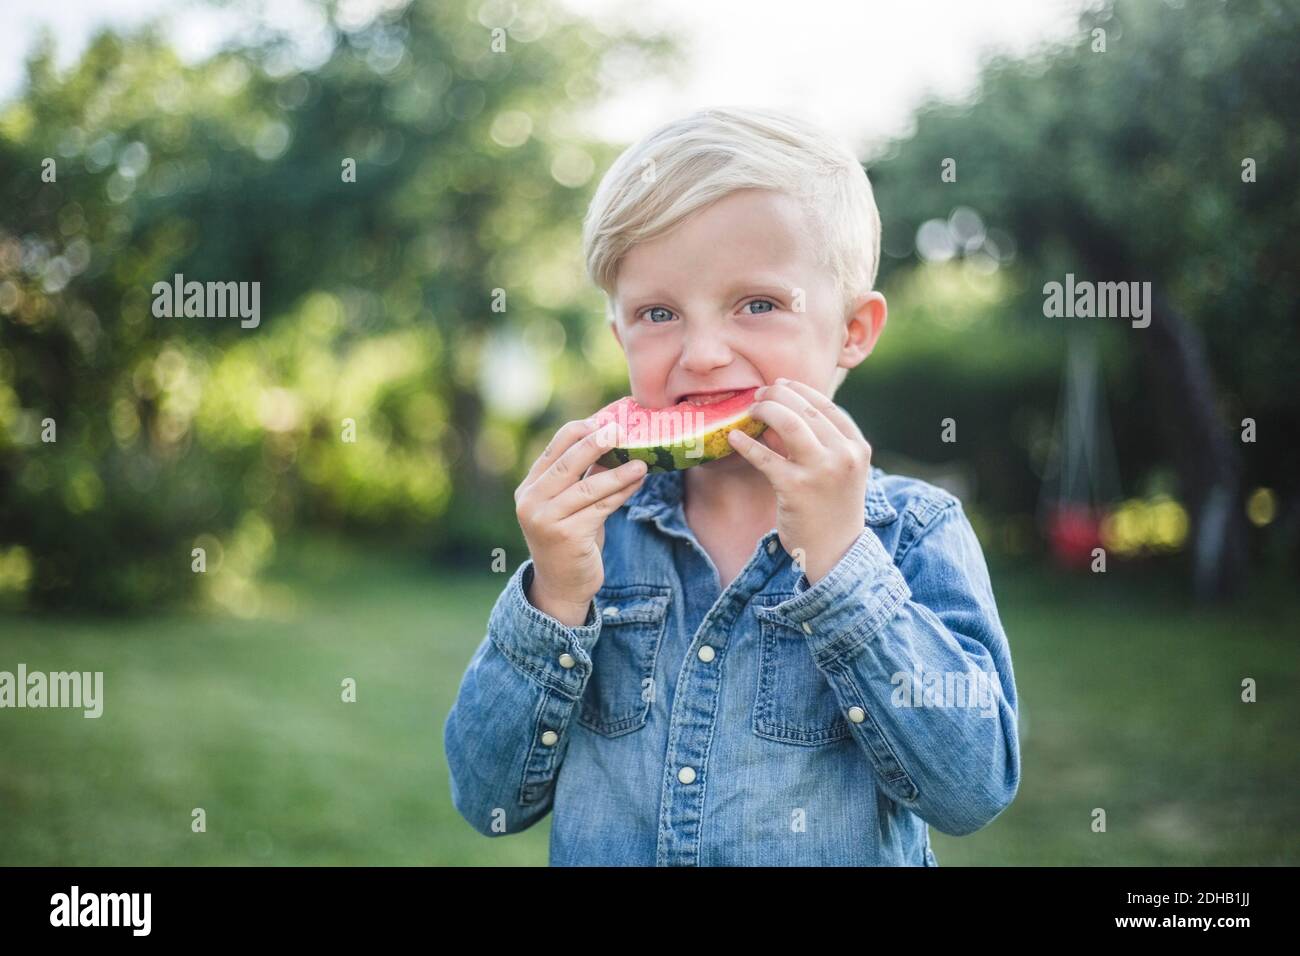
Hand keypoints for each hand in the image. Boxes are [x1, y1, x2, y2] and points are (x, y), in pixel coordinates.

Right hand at [514, 418, 647, 624]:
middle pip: (568, 463)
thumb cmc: (569, 539)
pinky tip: (638, 481)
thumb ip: (583, 478)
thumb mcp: (570, 505)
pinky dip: (622, 492)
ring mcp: (546, 519)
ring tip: (642, 460)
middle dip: (597, 443)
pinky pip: (601, 507)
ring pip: (588, 487)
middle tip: (621, 430)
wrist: (560, 586)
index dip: (580, 431)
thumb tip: (613, 442)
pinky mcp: (568, 536)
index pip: (554, 448)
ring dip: (618, 471)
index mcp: (529, 487)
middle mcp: (531, 501)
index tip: (605, 421)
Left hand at [726, 377, 871, 584]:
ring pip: (789, 423)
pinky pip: (765, 457)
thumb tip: (778, 411)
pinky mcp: (795, 488)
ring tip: (749, 411)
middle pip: (805, 408)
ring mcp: (821, 471)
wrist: (836, 552)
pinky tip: (733, 437)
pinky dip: (746, 444)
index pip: (826, 405)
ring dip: (764, 410)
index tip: (779, 385)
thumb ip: (819, 442)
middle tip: (758, 396)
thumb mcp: (839, 470)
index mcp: (857, 447)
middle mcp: (843, 455)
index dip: (799, 390)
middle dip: (776, 396)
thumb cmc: (832, 508)